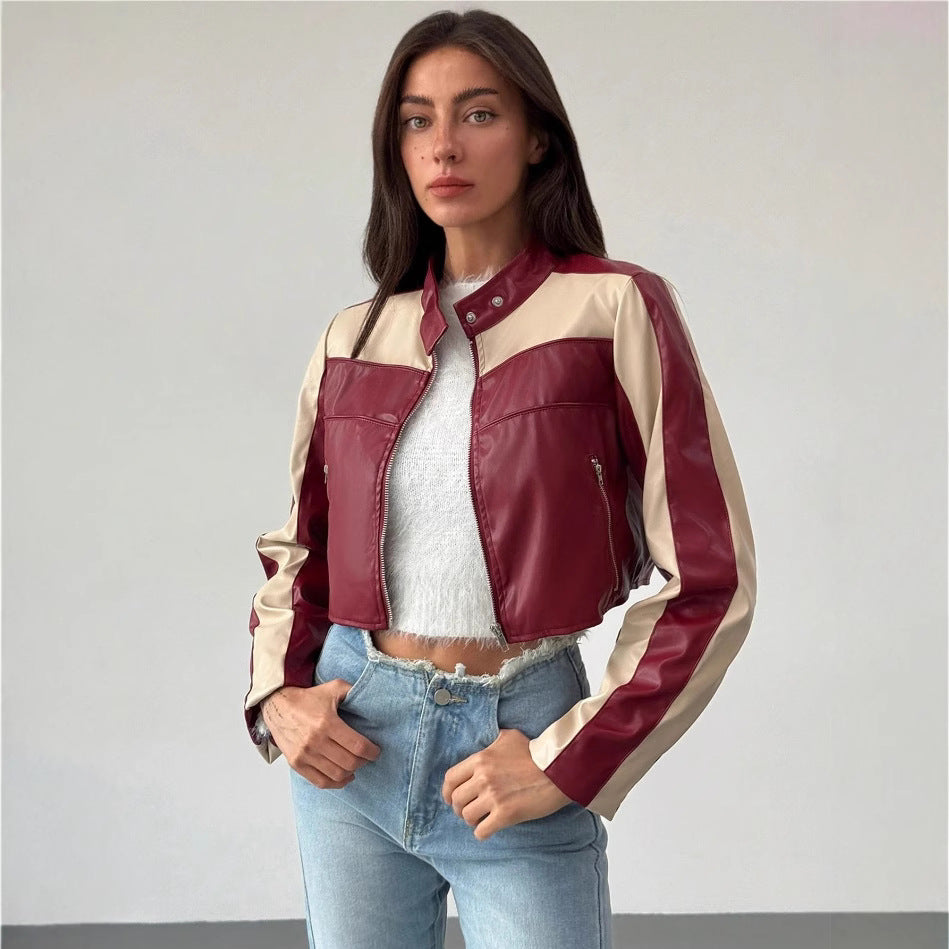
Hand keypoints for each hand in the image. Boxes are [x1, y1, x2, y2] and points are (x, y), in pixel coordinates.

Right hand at [262, 684, 380, 788]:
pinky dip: (335, 783)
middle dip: (363, 762)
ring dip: (351, 772)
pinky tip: (344, 777)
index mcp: (327, 722)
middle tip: (367, 757)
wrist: (277, 705)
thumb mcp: (333, 687)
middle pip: (349, 762)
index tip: (376, 751)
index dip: (371, 751)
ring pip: (336, 774)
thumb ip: (353, 691)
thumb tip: (372, 698)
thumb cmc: (308, 698)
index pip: (357, 745)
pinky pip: (320, 782)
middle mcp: (315, 741)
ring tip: (356, 765)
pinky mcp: (296, 763)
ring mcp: (304, 754)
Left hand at [441, 728, 572, 840]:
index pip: (450, 778)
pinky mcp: (505, 814)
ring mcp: (493, 797)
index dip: (447, 791)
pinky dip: (483, 832)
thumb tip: (488, 746)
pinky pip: (482, 831)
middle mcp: (483, 778)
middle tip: (470, 810)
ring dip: (472, 820)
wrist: (558, 768)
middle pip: (456, 800)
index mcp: (480, 759)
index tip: (450, 798)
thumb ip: (493, 743)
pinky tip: (490, 828)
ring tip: (481, 819)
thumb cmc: (535, 752)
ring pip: (467, 816)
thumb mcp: (510, 737)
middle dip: (460, 808)